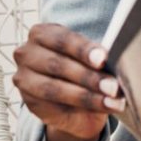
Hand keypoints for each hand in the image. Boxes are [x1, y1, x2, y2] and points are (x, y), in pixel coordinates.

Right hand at [13, 23, 124, 140]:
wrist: (73, 98)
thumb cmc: (84, 65)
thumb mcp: (89, 56)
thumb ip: (96, 56)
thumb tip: (116, 58)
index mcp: (42, 33)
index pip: (63, 39)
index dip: (84, 50)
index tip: (103, 59)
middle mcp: (27, 53)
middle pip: (58, 65)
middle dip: (89, 77)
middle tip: (114, 87)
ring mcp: (24, 78)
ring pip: (55, 88)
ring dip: (87, 96)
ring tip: (112, 100)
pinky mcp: (28, 102)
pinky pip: (55, 106)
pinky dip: (82, 107)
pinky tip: (104, 107)